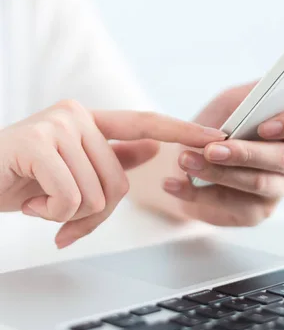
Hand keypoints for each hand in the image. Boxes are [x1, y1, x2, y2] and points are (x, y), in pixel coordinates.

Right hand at [0, 100, 223, 246]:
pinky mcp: (37, 142)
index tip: (216, 137)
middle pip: (119, 183)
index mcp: (88, 121)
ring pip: (96, 194)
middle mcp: (76, 115)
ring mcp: (57, 125)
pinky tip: (28, 199)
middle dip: (92, 212)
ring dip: (67, 214)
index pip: (144, 123)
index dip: (182, 132)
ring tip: (39, 199)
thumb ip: (110, 158)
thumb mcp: (69, 171)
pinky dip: (50, 213)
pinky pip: (70, 198)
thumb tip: (154, 150)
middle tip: (57, 209)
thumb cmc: (19, 179)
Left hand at [163, 83, 283, 225]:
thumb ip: (247, 96)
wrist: (185, 160)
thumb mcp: (228, 102)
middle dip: (245, 153)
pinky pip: (232, 207)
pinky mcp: (255, 212)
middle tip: (211, 149)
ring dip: (218, 172)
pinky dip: (198, 195)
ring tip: (186, 160)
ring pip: (258, 184)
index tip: (264, 126)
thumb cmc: (214, 127)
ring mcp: (278, 188)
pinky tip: (175, 185)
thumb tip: (261, 93)